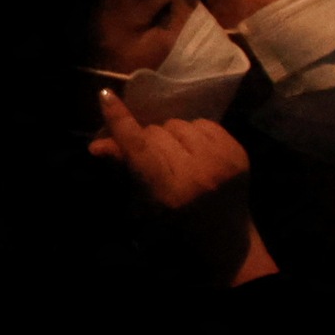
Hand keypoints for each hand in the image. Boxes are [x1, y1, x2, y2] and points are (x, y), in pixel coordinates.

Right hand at [92, 91, 252, 211]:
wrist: (226, 239)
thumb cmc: (178, 226)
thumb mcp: (146, 203)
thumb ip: (126, 167)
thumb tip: (96, 144)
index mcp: (171, 191)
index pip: (140, 146)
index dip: (121, 120)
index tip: (106, 95)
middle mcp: (198, 172)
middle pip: (157, 131)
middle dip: (150, 140)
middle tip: (154, 158)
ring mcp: (222, 160)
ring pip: (180, 123)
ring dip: (173, 136)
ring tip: (178, 156)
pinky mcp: (238, 151)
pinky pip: (203, 122)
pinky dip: (195, 133)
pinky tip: (197, 152)